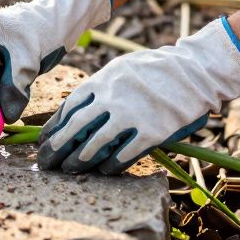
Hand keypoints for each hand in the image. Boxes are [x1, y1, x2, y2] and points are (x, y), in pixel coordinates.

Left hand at [37, 18, 239, 174]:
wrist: (194, 70)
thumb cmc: (156, 70)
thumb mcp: (122, 69)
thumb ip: (101, 88)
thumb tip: (76, 111)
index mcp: (103, 80)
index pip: (69, 107)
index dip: (55, 126)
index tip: (45, 140)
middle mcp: (112, 97)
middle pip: (76, 127)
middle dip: (58, 147)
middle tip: (46, 162)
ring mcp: (132, 115)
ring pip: (96, 143)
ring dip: (80, 160)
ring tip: (69, 170)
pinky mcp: (151, 131)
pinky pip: (124, 154)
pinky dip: (112, 165)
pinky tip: (105, 170)